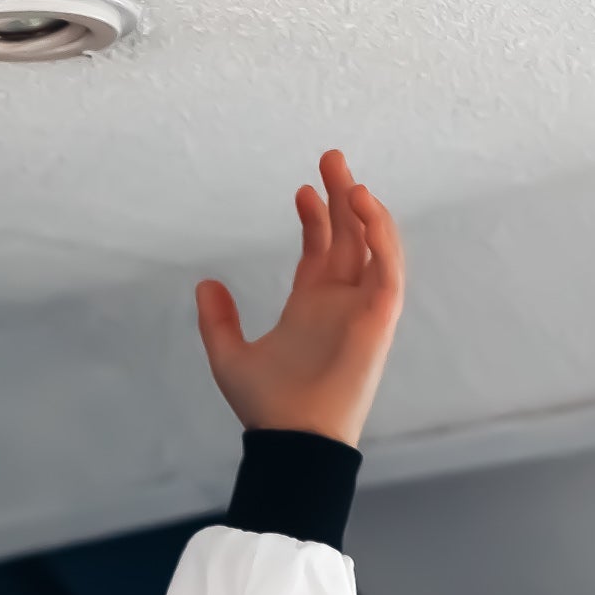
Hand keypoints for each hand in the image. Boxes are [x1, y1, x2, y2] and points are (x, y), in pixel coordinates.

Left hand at [196, 150, 403, 447]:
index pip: (321, 249)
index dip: (315, 216)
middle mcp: (340, 302)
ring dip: (365, 210)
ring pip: (374, 245)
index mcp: (309, 306)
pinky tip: (363, 206)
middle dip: (342, 196)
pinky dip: (382, 235)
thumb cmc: (265, 407)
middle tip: (330, 157)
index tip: (301, 190)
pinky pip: (389, 268)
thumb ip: (218, 321)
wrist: (292, 438)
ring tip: (346, 179)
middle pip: (350, 236)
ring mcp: (362, 308)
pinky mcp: (379, 318)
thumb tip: (205, 284)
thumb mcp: (230, 357)